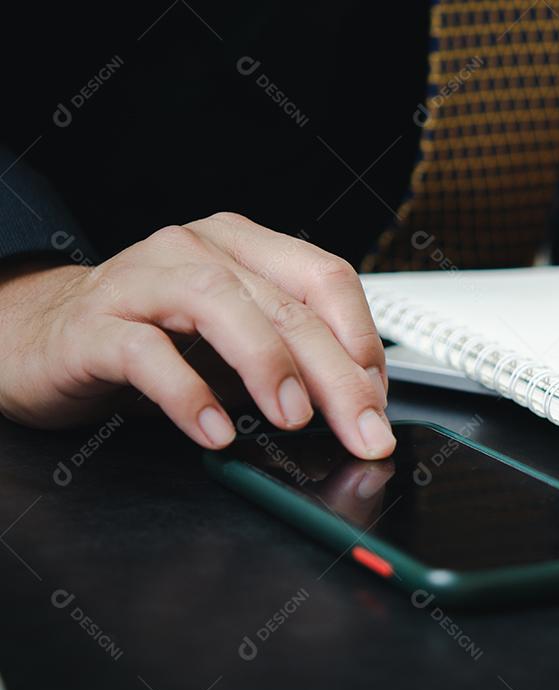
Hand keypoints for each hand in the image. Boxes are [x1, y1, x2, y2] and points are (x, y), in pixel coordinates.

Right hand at [0, 212, 394, 458]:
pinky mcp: (95, 324)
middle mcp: (198, 249)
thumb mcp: (232, 346)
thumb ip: (289, 361)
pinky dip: (187, 394)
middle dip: (337, 376)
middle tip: (363, 429)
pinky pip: (147, 353)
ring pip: (221, 306)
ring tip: (294, 419)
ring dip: (268, 365)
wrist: (38, 336)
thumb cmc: (148, 337)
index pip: (325, 278)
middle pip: (286, 305)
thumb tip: (356, 407)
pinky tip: (214, 431)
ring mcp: (144, 280)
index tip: (378, 400)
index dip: (361, 340)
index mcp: (244, 247)